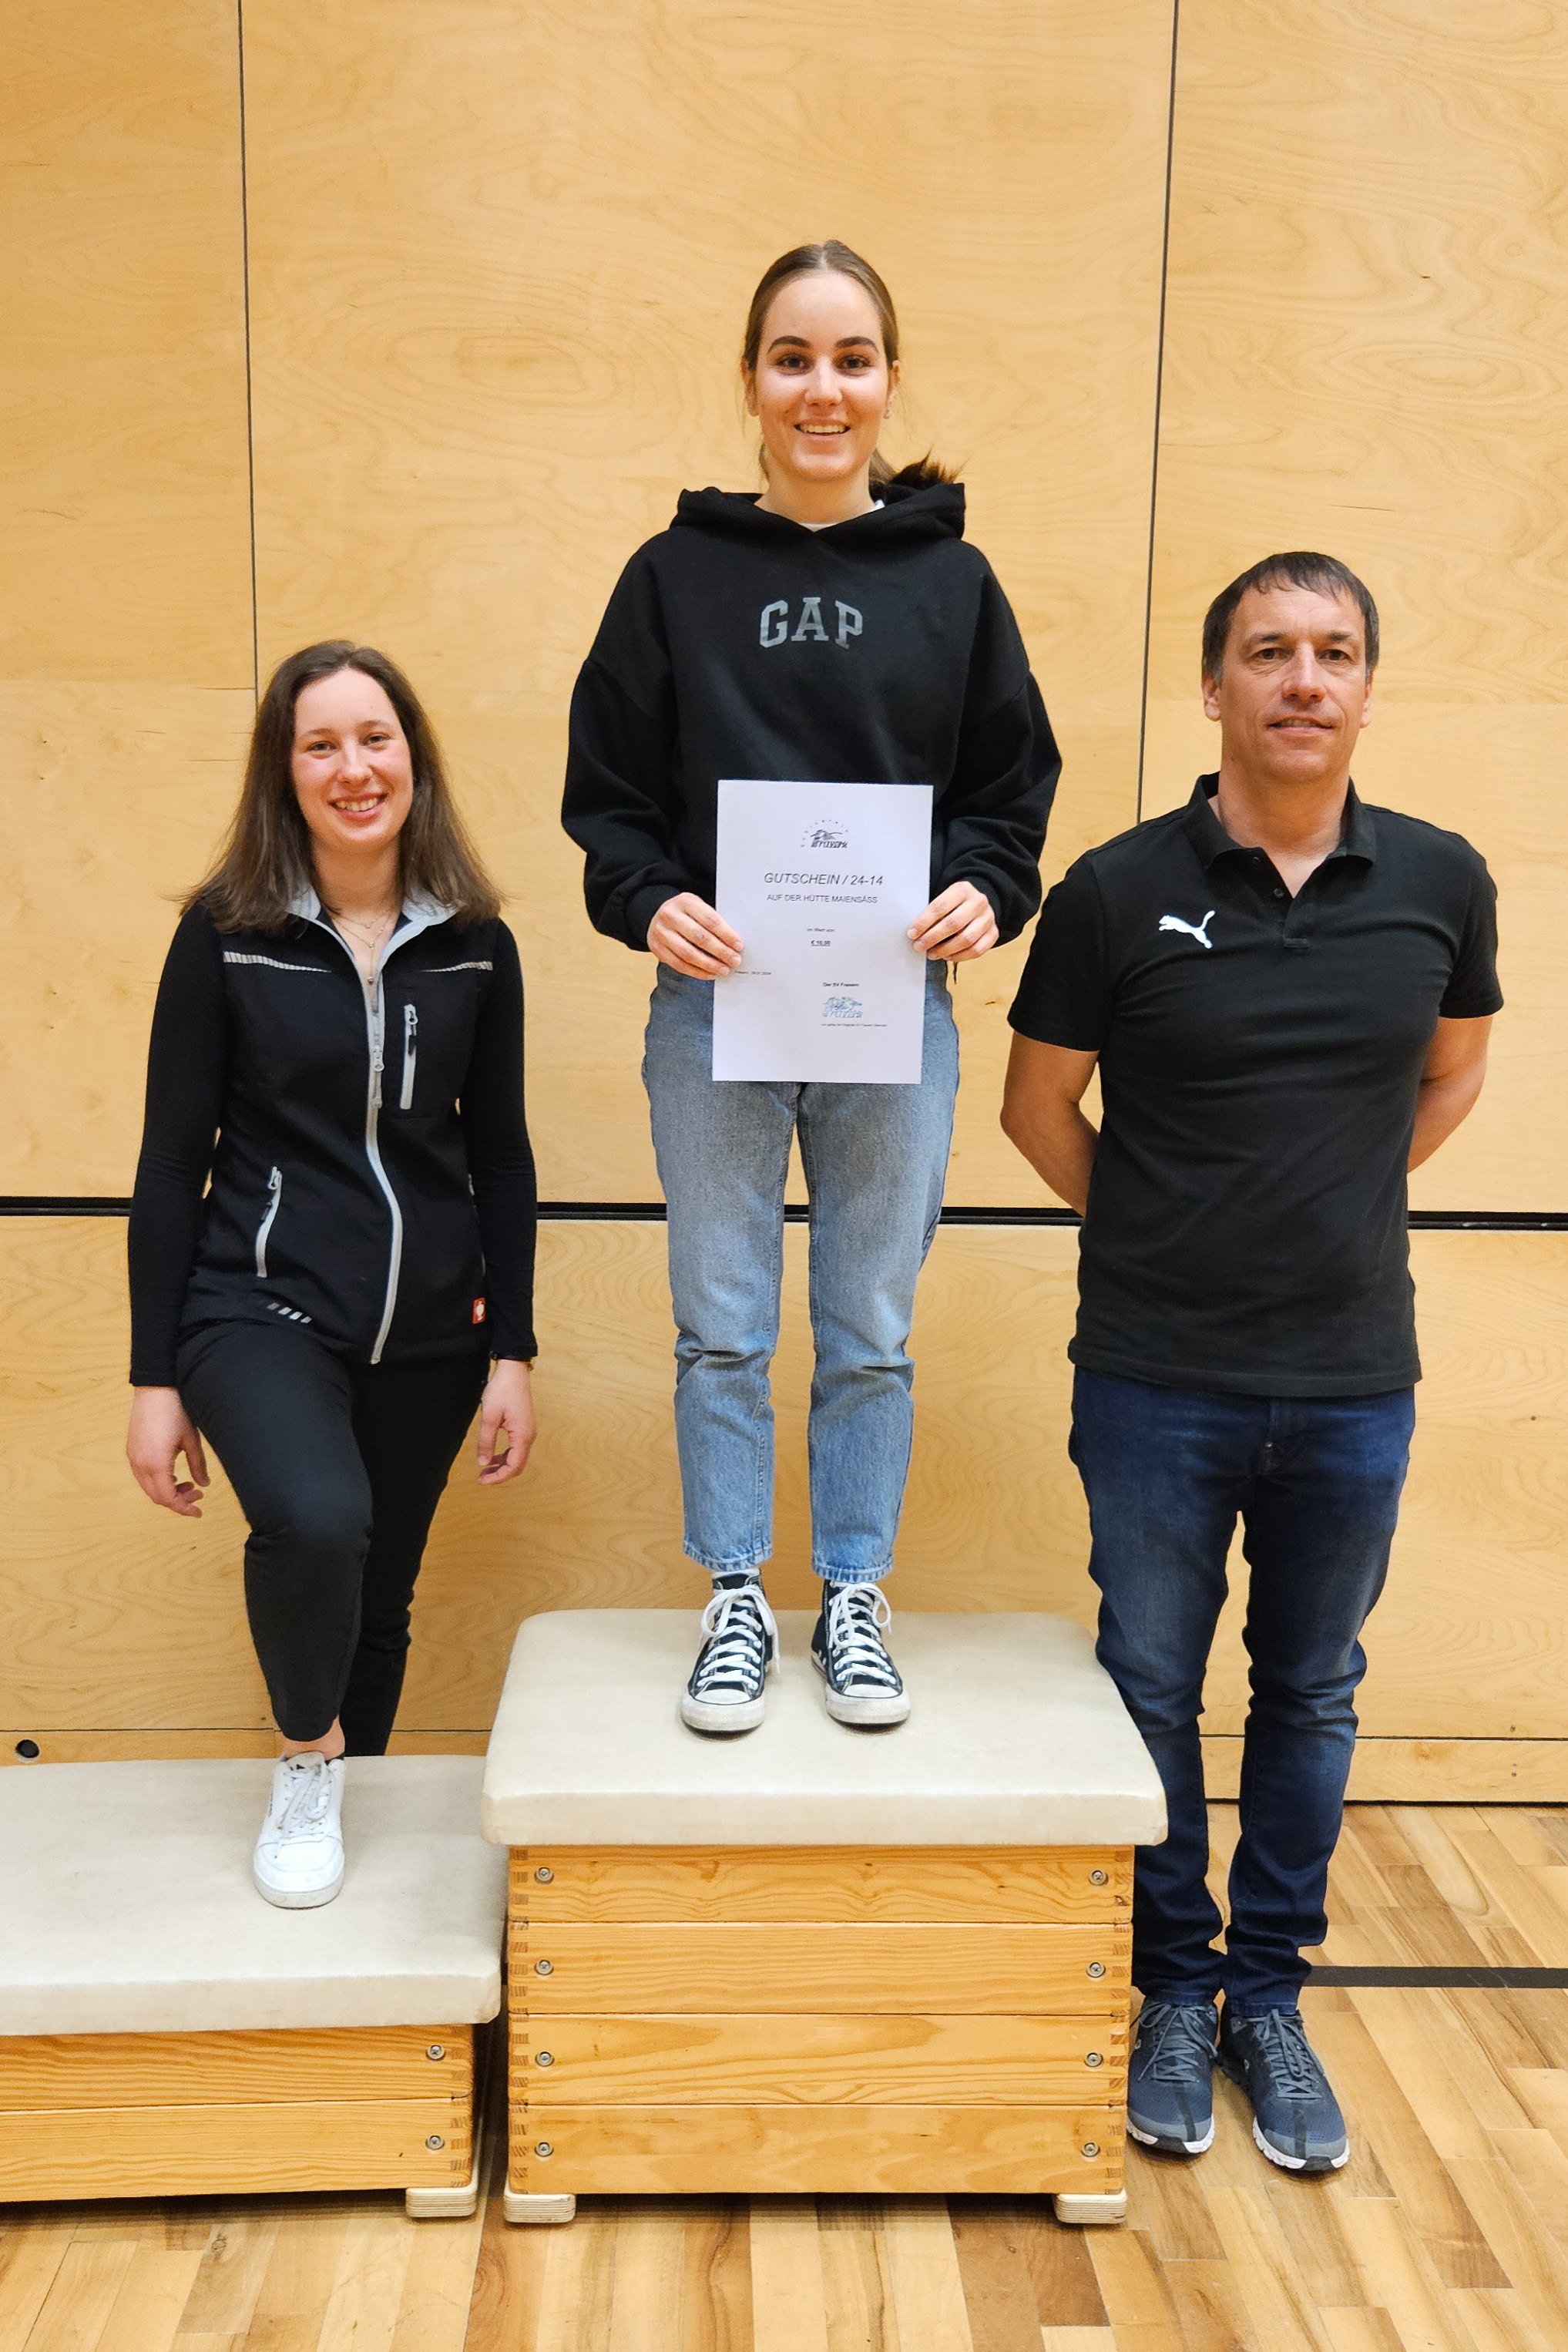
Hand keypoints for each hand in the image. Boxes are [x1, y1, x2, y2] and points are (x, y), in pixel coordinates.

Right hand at [126, 1387, 209, 1516]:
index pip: (168, 1498)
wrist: (155, 1387)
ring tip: (188, 1483)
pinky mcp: (131, 1450)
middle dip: (178, 1501)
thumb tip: (204, 1484)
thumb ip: (198, 1465)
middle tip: (198, 1494)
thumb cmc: (176, 1410)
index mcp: (156, 1464)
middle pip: (157, 1497)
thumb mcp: (192, 1440)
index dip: (184, 1508)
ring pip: (148, 1488)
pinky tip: (173, 1474)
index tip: (198, 1512)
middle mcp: (140, 1464)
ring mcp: (133, 1457)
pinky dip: (157, 1482)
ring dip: (167, 1491)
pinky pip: (142, 1476)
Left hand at [476, 1359, 535, 1485]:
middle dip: (500, 1474)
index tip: (482, 1480)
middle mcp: (529, 1436)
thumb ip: (486, 1442)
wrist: (513, 1371)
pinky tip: (493, 1455)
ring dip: (502, 1465)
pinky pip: (517, 1448)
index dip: (498, 1477)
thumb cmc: (502, 1390)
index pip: (513, 1466)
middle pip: (518, 1465)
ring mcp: (528, 1431)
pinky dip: (505, 1455)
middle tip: (482, 1478)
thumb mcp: (489, 1417)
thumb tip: (483, 1463)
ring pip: (517, 1457)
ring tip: (485, 1468)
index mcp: (522, 1436)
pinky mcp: (524, 1426)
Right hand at [648, 893, 742, 978]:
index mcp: (685, 902)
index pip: (710, 919)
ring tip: (723, 969)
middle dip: (720, 951)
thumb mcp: (698, 907)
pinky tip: (709, 973)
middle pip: (699, 937)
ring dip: (709, 964)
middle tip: (734, 960)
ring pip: (688, 953)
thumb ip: (712, 921)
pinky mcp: (657, 948)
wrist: (657, 916)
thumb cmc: (685, 913)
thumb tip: (733, 943)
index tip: (738, 945)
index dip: (726, 934)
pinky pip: (679, 964)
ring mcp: (661, 933)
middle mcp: (670, 916)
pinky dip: (696, 972)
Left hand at [908, 881, 998, 961]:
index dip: (924, 922)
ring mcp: (988, 918)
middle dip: (932, 938)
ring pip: (966, 939)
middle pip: (953, 924)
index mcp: (962, 889)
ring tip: (931, 953)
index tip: (912, 933)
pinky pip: (977, 950)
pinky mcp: (993, 933)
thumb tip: (915, 932)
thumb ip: (932, 912)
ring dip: (945, 950)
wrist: (978, 903)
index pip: (940, 906)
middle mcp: (978, 902)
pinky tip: (947, 956)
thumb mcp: (944, 898)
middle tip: (919, 946)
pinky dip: (960, 956)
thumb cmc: (955, 904)